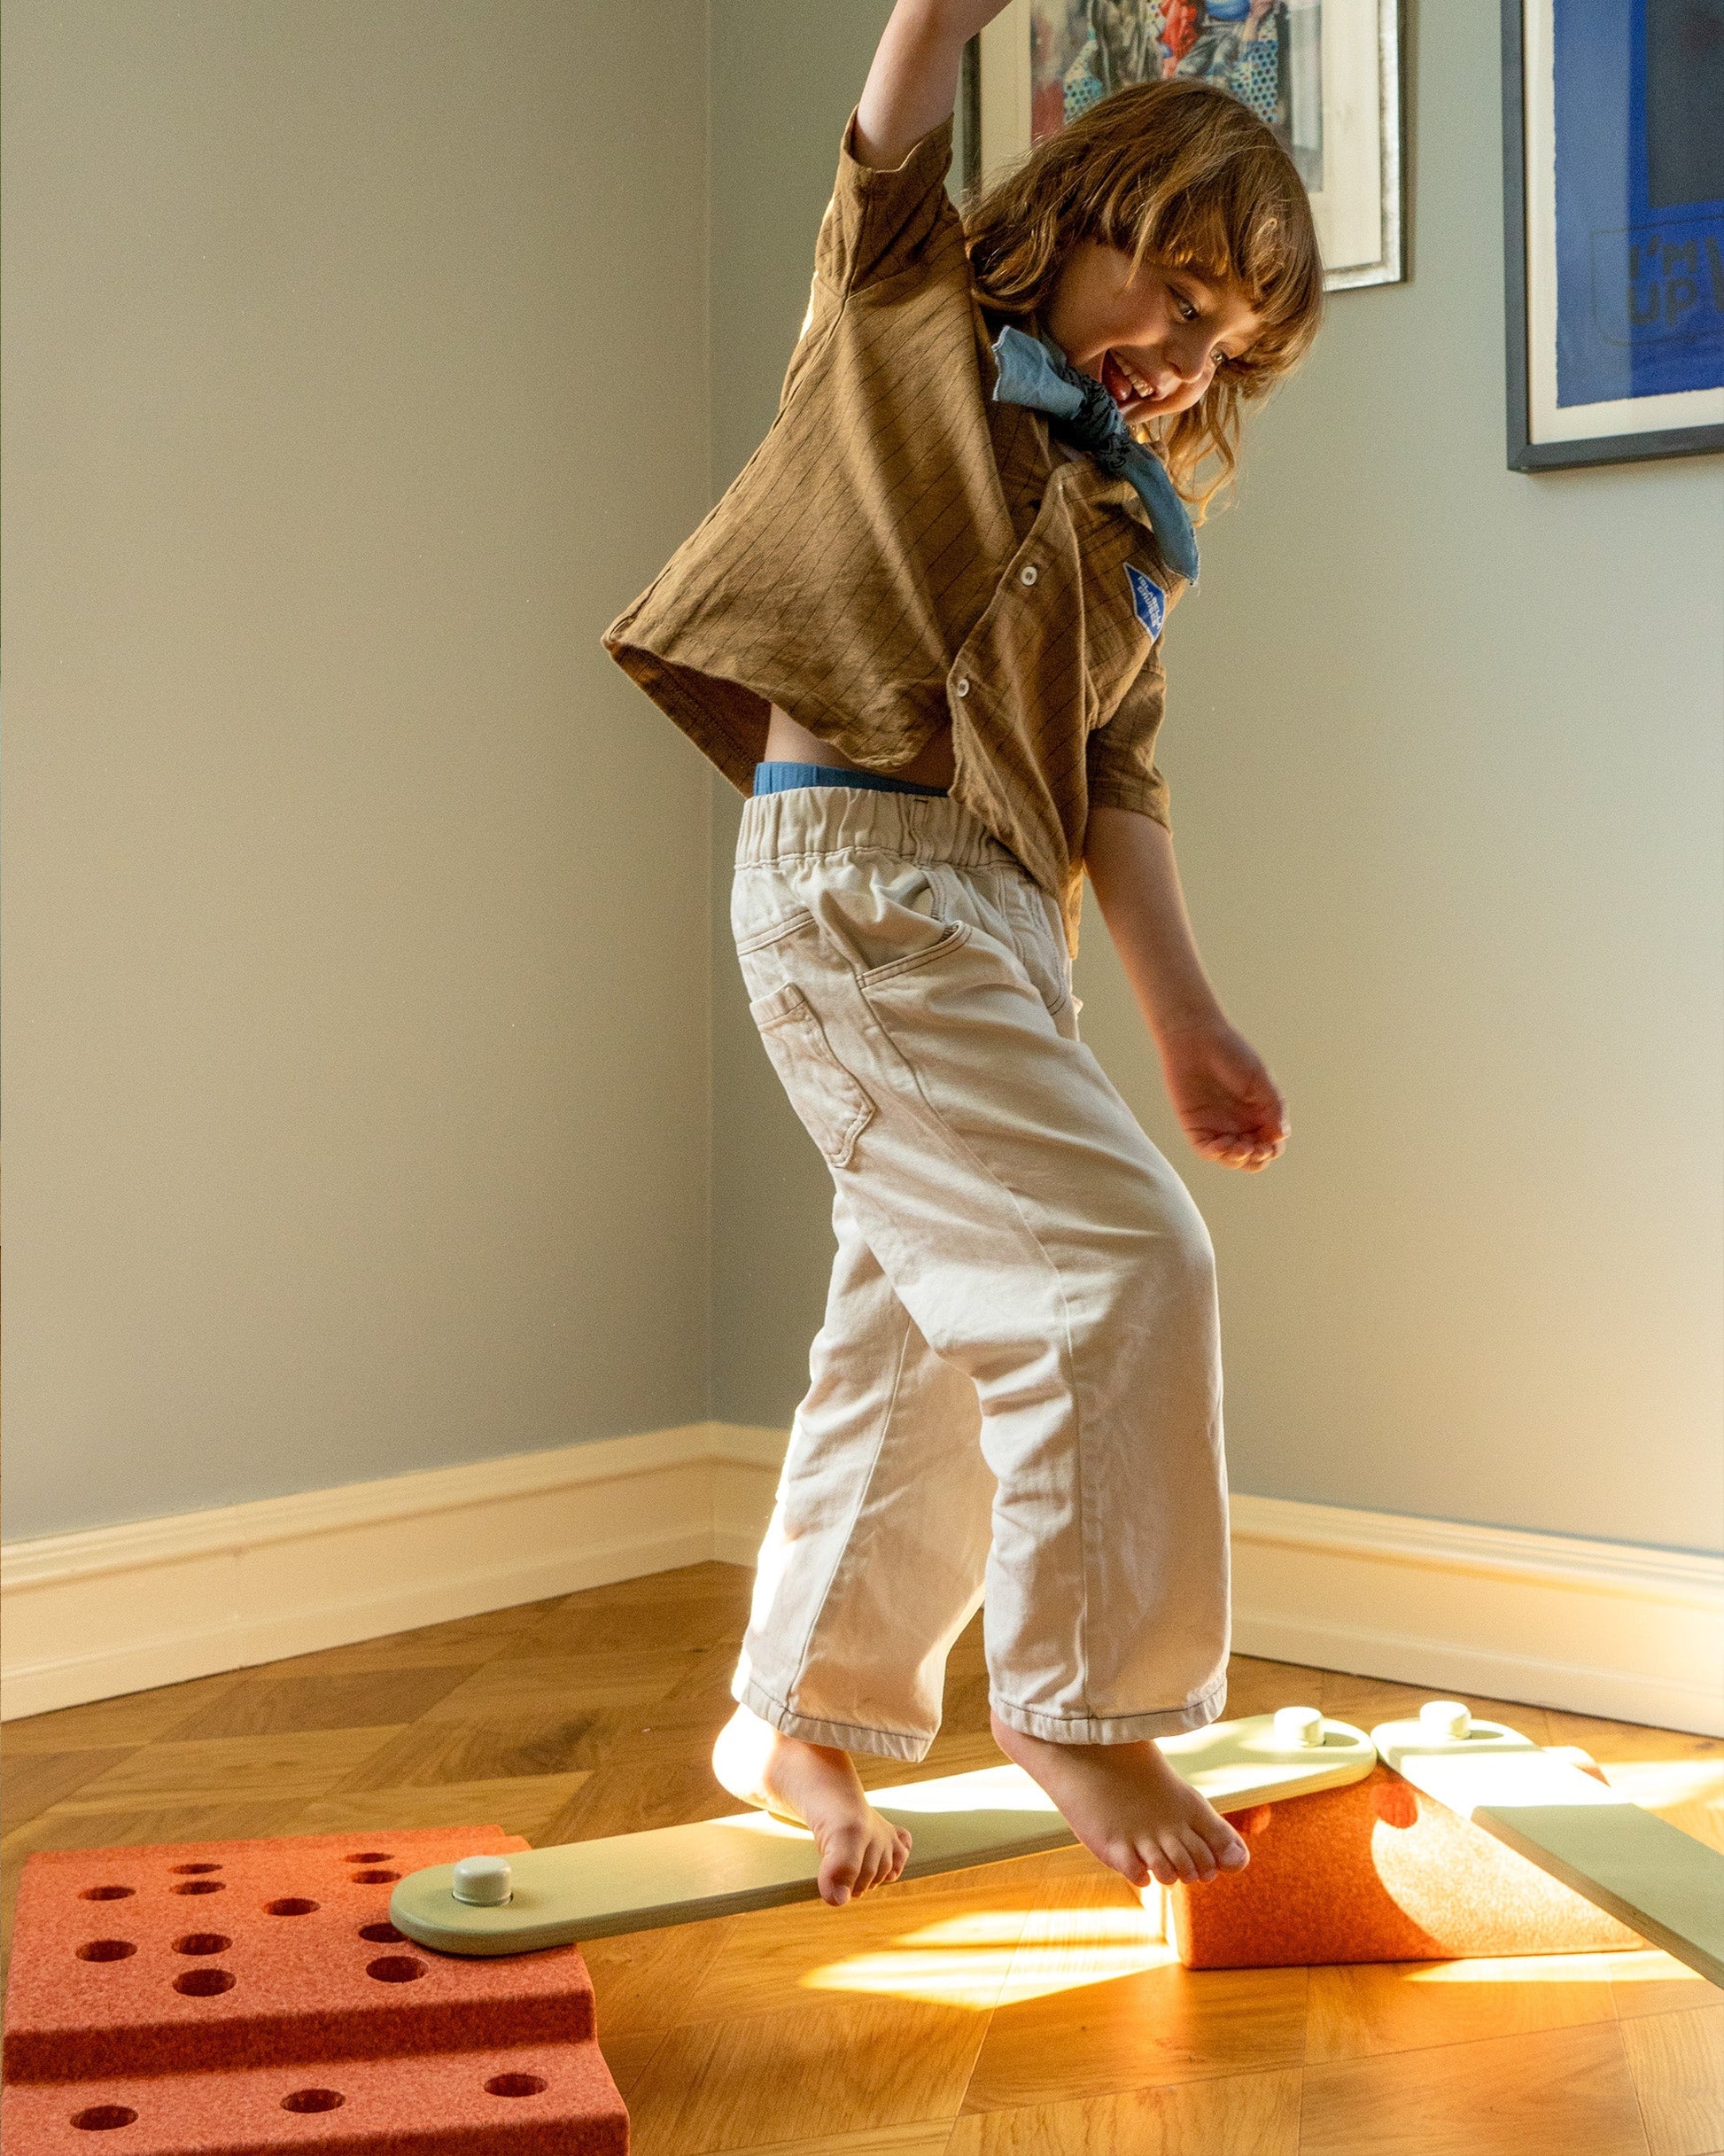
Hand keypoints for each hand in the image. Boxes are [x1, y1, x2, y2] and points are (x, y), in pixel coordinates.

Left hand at [1156, 1017, 1287, 1170]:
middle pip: (1252, 1157)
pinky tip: (1223, 1145)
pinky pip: (1206, 1150)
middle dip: (1257, 1159)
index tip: (1270, 1145)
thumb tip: (1281, 1136)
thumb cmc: (1231, 1054)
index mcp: (1259, 1114)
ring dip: (1238, 1160)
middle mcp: (1239, 1124)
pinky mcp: (1195, 1126)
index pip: (1270, 1144)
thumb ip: (1273, 1108)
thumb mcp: (1259, 1080)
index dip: (1272, 1150)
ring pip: (1230, 1159)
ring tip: (1241, 1147)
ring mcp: (1217, 1127)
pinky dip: (1216, 1154)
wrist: (1196, 1039)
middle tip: (1256, 1149)